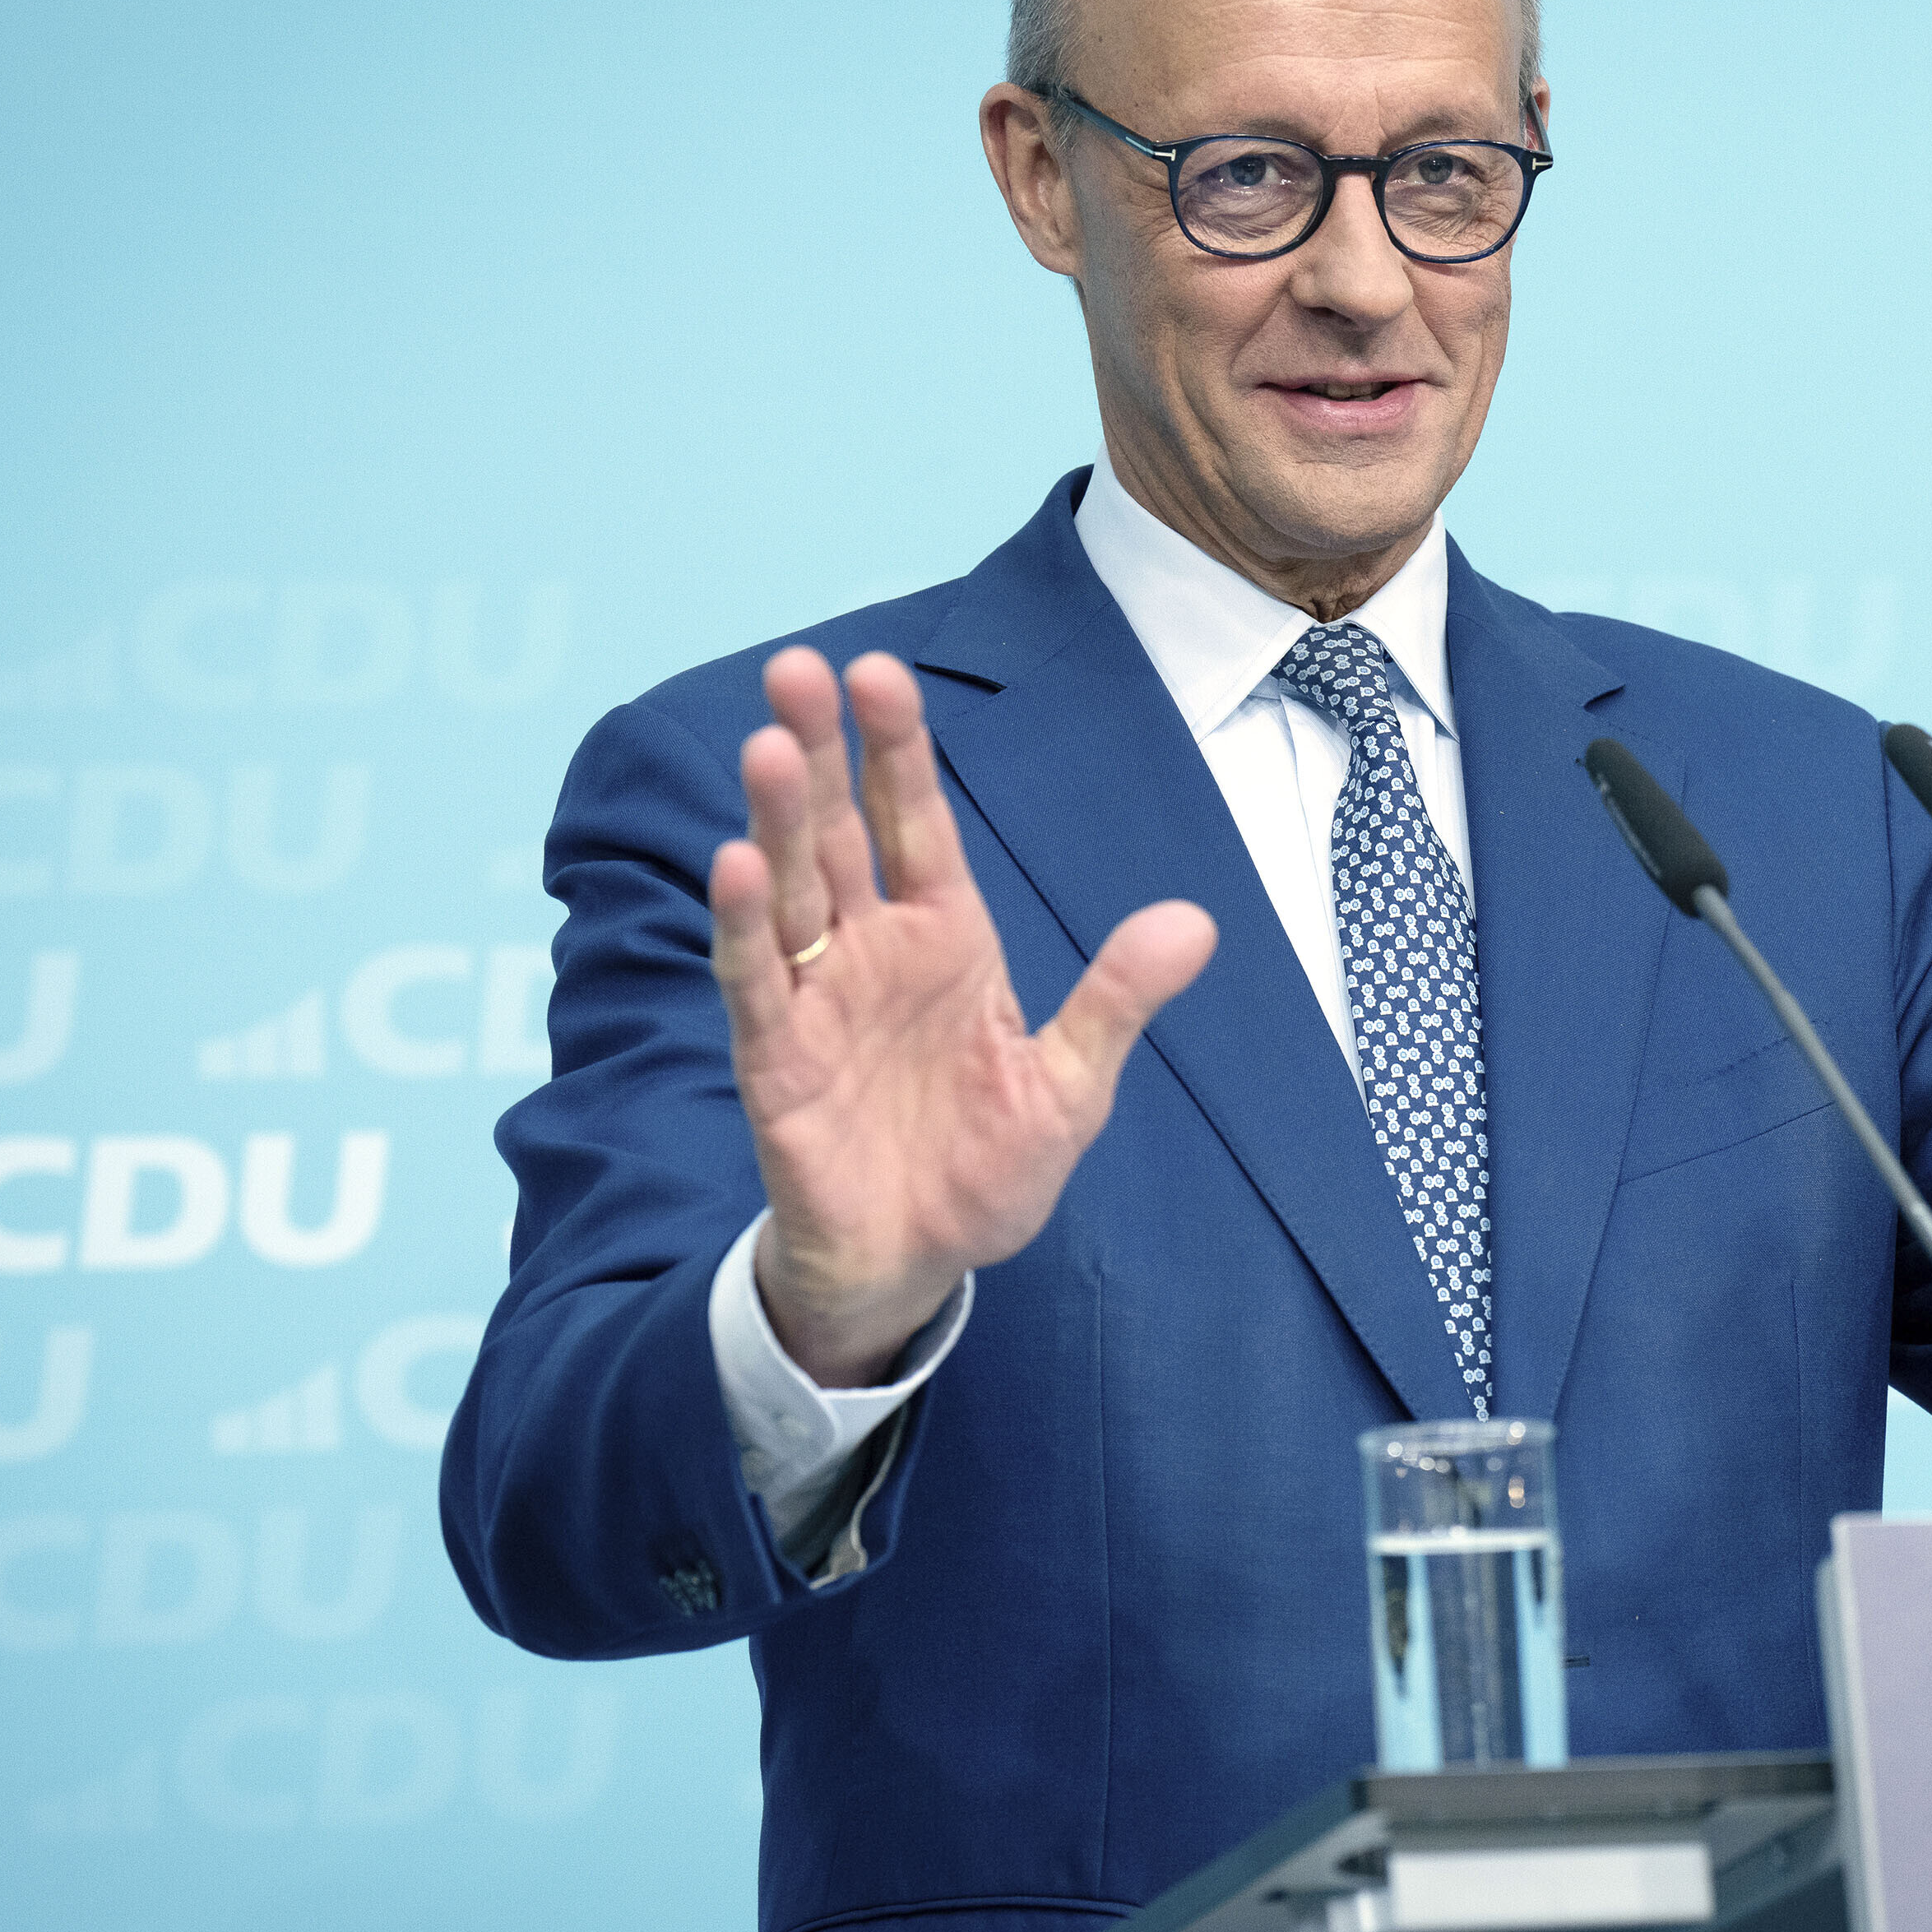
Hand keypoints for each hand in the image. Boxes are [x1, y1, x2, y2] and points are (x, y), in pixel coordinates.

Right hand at [707, 647, 1215, 1384]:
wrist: (918, 1264)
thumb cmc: (988, 1169)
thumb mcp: (1071, 1086)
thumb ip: (1118, 1001)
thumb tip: (1196, 923)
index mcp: (946, 938)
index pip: (915, 822)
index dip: (896, 749)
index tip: (878, 672)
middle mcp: (872, 950)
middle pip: (839, 831)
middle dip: (820, 751)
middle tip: (798, 667)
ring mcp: (817, 998)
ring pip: (790, 889)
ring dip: (777, 819)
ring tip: (768, 744)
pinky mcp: (776, 1058)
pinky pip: (756, 980)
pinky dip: (742, 923)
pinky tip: (735, 863)